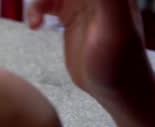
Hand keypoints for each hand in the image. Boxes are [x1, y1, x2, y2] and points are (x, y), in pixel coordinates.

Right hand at [28, 0, 152, 99]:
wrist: (116, 90)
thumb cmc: (119, 62)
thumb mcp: (115, 27)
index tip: (49, 2)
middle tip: (41, 7)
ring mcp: (82, 0)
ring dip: (37, 0)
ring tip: (35, 19)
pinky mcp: (70, 14)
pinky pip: (47, 2)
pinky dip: (36, 9)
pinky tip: (35, 25)